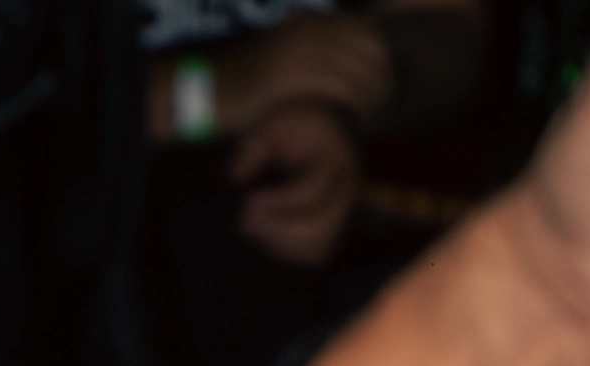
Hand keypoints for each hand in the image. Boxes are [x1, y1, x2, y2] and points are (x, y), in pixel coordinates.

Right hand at [215, 12, 392, 133]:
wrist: (208, 90)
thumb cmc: (246, 84)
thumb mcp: (286, 56)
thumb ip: (319, 53)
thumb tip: (355, 64)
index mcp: (312, 21)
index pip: (369, 33)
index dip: (381, 61)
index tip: (379, 86)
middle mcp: (311, 29)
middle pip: (371, 51)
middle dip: (380, 80)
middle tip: (375, 105)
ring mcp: (303, 49)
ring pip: (359, 71)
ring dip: (367, 97)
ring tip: (362, 116)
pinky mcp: (294, 74)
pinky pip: (339, 87)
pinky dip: (350, 105)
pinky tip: (346, 120)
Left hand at [231, 100, 360, 266]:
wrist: (331, 128)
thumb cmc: (298, 127)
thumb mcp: (275, 122)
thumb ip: (255, 145)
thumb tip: (237, 176)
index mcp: (334, 160)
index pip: (311, 191)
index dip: (277, 202)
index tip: (250, 198)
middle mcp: (346, 190)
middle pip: (319, 226)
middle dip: (276, 229)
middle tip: (246, 218)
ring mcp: (344, 211)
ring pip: (318, 247)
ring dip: (279, 244)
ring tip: (254, 225)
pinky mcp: (335, 227)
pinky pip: (315, 254)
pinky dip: (287, 251)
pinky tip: (267, 233)